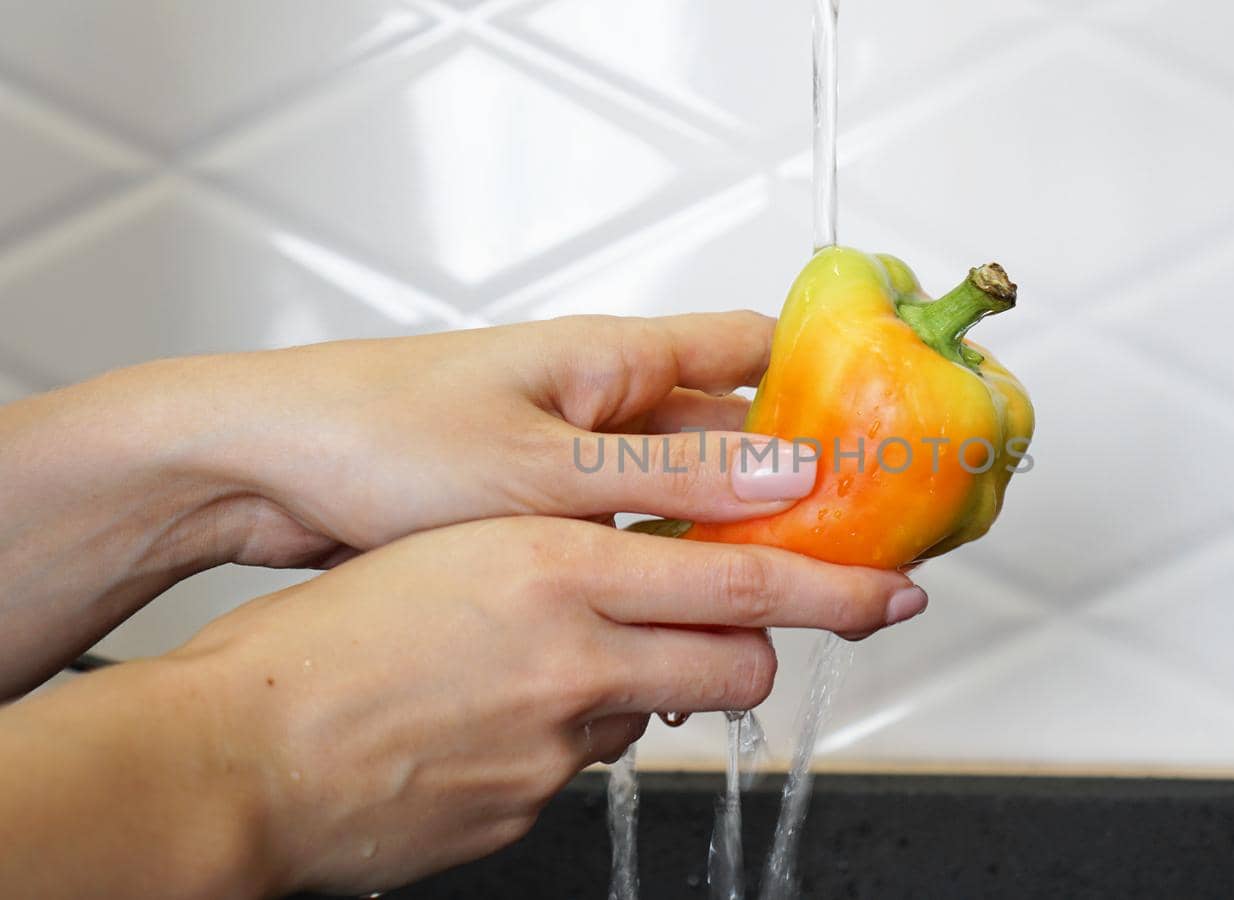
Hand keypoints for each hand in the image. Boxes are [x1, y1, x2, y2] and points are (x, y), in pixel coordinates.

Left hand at [0, 312, 819, 693]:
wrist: (258, 468)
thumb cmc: (378, 434)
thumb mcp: (546, 466)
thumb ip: (675, 473)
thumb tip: (793, 467)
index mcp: (616, 359)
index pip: (754, 349)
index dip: (829, 385)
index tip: (886, 438)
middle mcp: (605, 399)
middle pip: (732, 433)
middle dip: (792, 488)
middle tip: (850, 551)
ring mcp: (572, 453)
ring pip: (684, 494)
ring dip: (726, 542)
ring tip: (775, 606)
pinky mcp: (537, 505)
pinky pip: (628, 533)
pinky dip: (661, 570)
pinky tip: (677, 623)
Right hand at [0, 515, 922, 897]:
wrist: (233, 757)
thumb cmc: (314, 646)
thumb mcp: (449, 552)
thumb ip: (555, 556)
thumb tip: (621, 568)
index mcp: (555, 568)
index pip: (739, 574)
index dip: (834, 587)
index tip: (894, 589)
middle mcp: (575, 657)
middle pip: (733, 664)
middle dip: (745, 656)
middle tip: (720, 641)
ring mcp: (558, 747)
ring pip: (653, 716)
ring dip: (633, 695)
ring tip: (533, 678)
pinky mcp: (531, 811)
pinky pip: (580, 769)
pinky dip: (559, 746)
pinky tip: (483, 730)